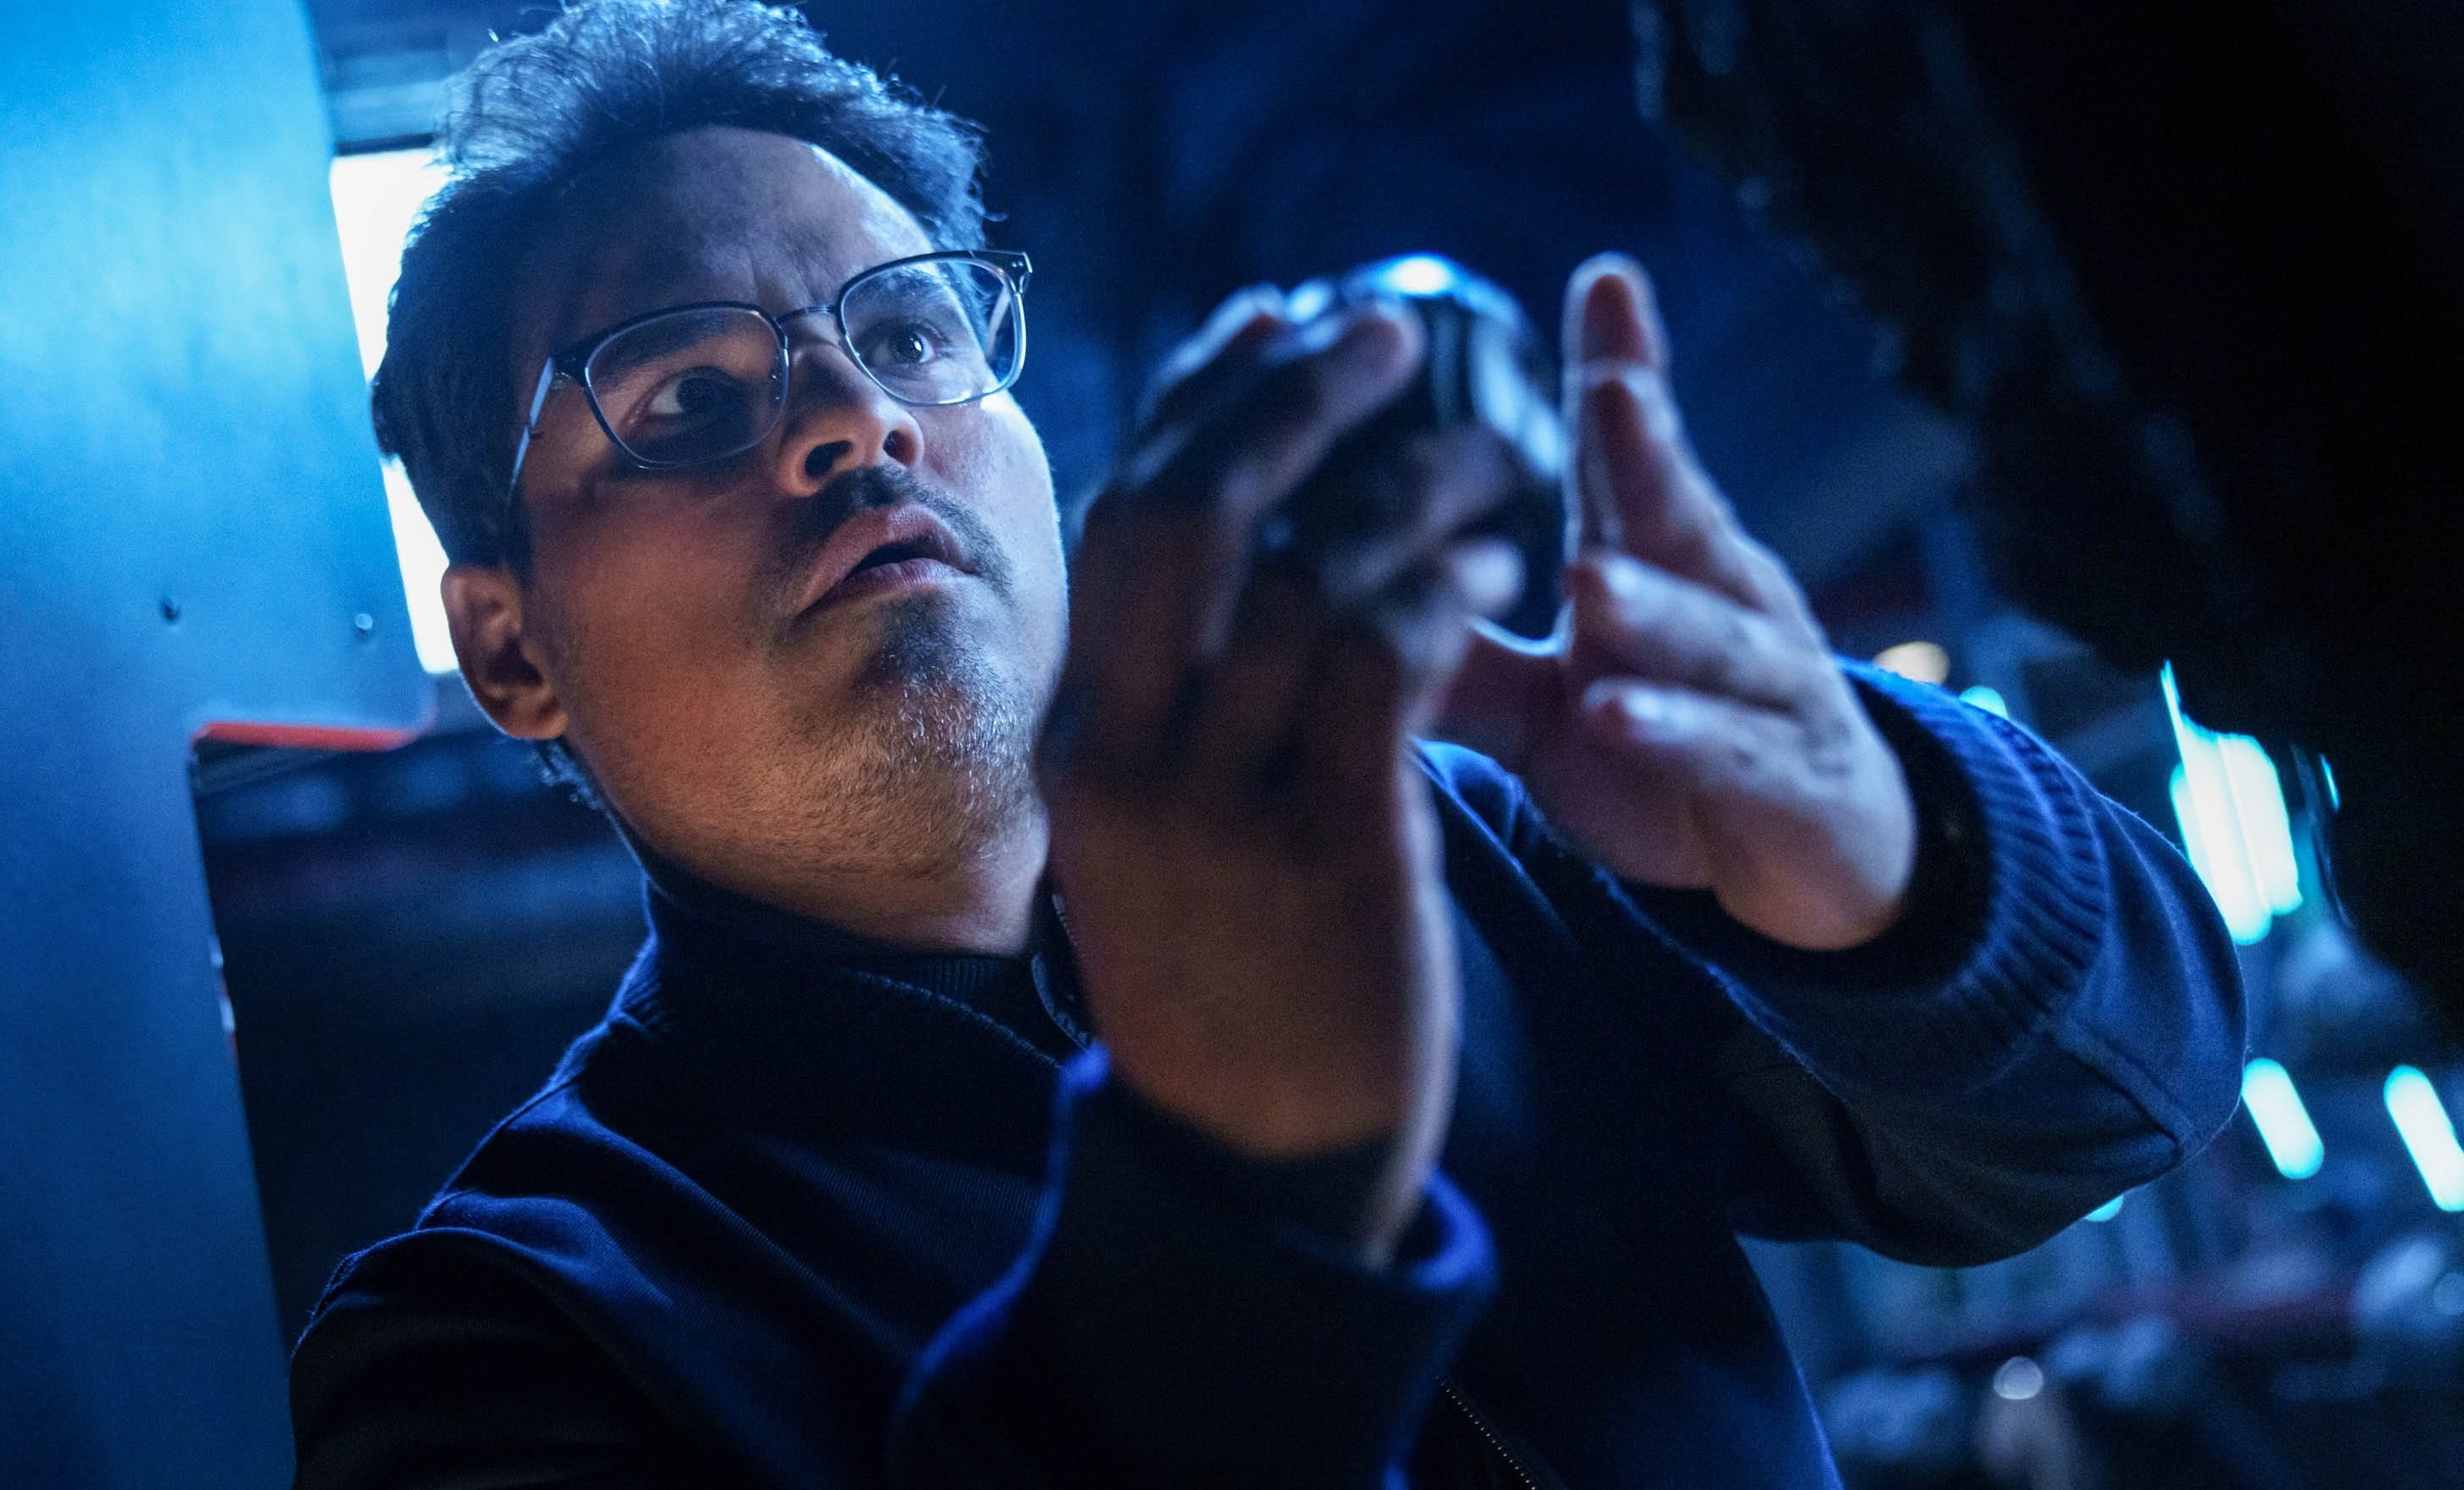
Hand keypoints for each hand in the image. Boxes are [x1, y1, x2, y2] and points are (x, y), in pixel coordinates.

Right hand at [1041, 288, 1520, 1261]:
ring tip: (1490, 461)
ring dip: (1408, 490)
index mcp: (1077, 733)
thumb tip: (1237, 544)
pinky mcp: (1331, 850)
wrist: (1255, 1159)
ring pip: (1305, 575)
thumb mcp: (1150, 830)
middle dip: (1289, 400)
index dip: (1201, 396)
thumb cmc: (1225, 974)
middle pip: (1189, 513)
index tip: (1274, 314)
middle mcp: (1124, 753)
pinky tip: (1496, 564)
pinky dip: (1445, 586)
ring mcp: (1219, 804)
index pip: (1124, 515)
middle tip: (1387, 335)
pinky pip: (1387, 664)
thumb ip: (1176, 697)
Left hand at [1441, 256, 1916, 951]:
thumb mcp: (1545, 702)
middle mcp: (1720, 601)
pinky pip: (1725, 751)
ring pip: (1707, 636)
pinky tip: (1615, 714)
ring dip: (1652, 607)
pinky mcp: (1784, 780)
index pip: (1630, 456)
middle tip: (1611, 387)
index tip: (1605, 278)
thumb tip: (1325, 605)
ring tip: (1591, 578)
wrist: (1807, 853)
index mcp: (1656, 563)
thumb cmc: (1658, 746)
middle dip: (1646, 449)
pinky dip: (1674, 733)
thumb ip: (1458, 652)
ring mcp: (1764, 688)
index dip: (1624, 368)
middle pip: (1677, 515)